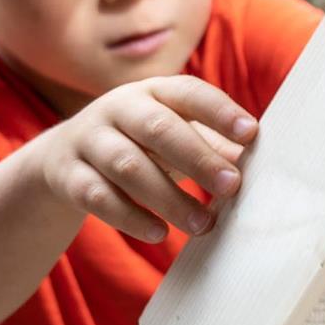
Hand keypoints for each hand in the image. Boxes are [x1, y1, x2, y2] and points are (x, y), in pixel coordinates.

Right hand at [35, 76, 257, 243]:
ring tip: (203, 224)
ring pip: (129, 166)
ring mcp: (88, 139)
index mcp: (153, 91)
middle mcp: (117, 108)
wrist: (62, 158)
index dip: (219, 111)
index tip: (251, 133)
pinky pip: (97, 196)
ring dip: (169, 197)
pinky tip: (159, 233)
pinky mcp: (67, 174)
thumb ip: (212, 144)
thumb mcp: (174, 134)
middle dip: (198, 158)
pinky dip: (130, 216)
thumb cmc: (140, 143)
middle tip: (232, 186)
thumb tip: (262, 162)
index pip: (189, 93)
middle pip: (159, 129)